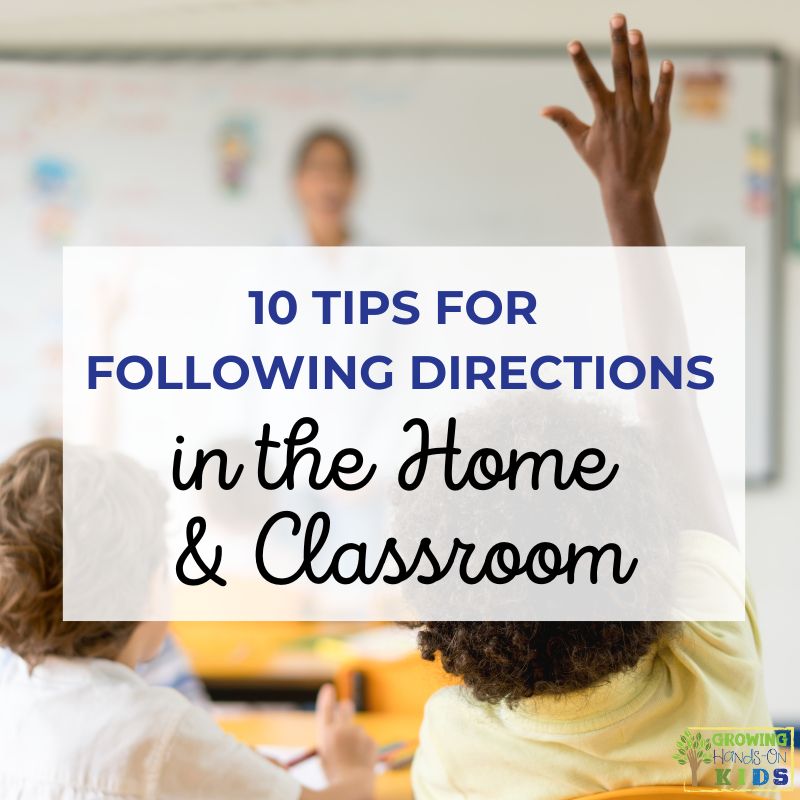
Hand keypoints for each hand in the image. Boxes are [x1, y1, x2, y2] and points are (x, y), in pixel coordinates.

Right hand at [315, 684, 376, 792]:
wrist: (353, 787)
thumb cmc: (334, 776)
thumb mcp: (325, 757)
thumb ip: (330, 739)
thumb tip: (335, 727)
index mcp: (326, 735)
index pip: (325, 710)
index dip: (327, 698)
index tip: (328, 687)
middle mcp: (341, 730)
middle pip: (345, 709)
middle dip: (345, 708)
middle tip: (345, 707)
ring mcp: (358, 734)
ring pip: (357, 730)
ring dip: (355, 737)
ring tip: (351, 757)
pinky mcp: (370, 741)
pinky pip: (367, 741)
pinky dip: (364, 748)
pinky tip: (361, 761)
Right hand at [541, 14, 673, 202]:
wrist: (628, 188)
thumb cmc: (603, 165)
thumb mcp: (581, 142)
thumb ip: (564, 120)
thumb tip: (542, 109)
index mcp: (602, 114)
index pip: (589, 82)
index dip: (581, 62)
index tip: (573, 43)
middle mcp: (622, 111)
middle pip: (619, 70)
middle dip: (617, 42)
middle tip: (616, 16)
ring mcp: (642, 116)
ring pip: (641, 79)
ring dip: (639, 54)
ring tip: (635, 31)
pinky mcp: (660, 123)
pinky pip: (663, 98)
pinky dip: (665, 82)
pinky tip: (666, 62)